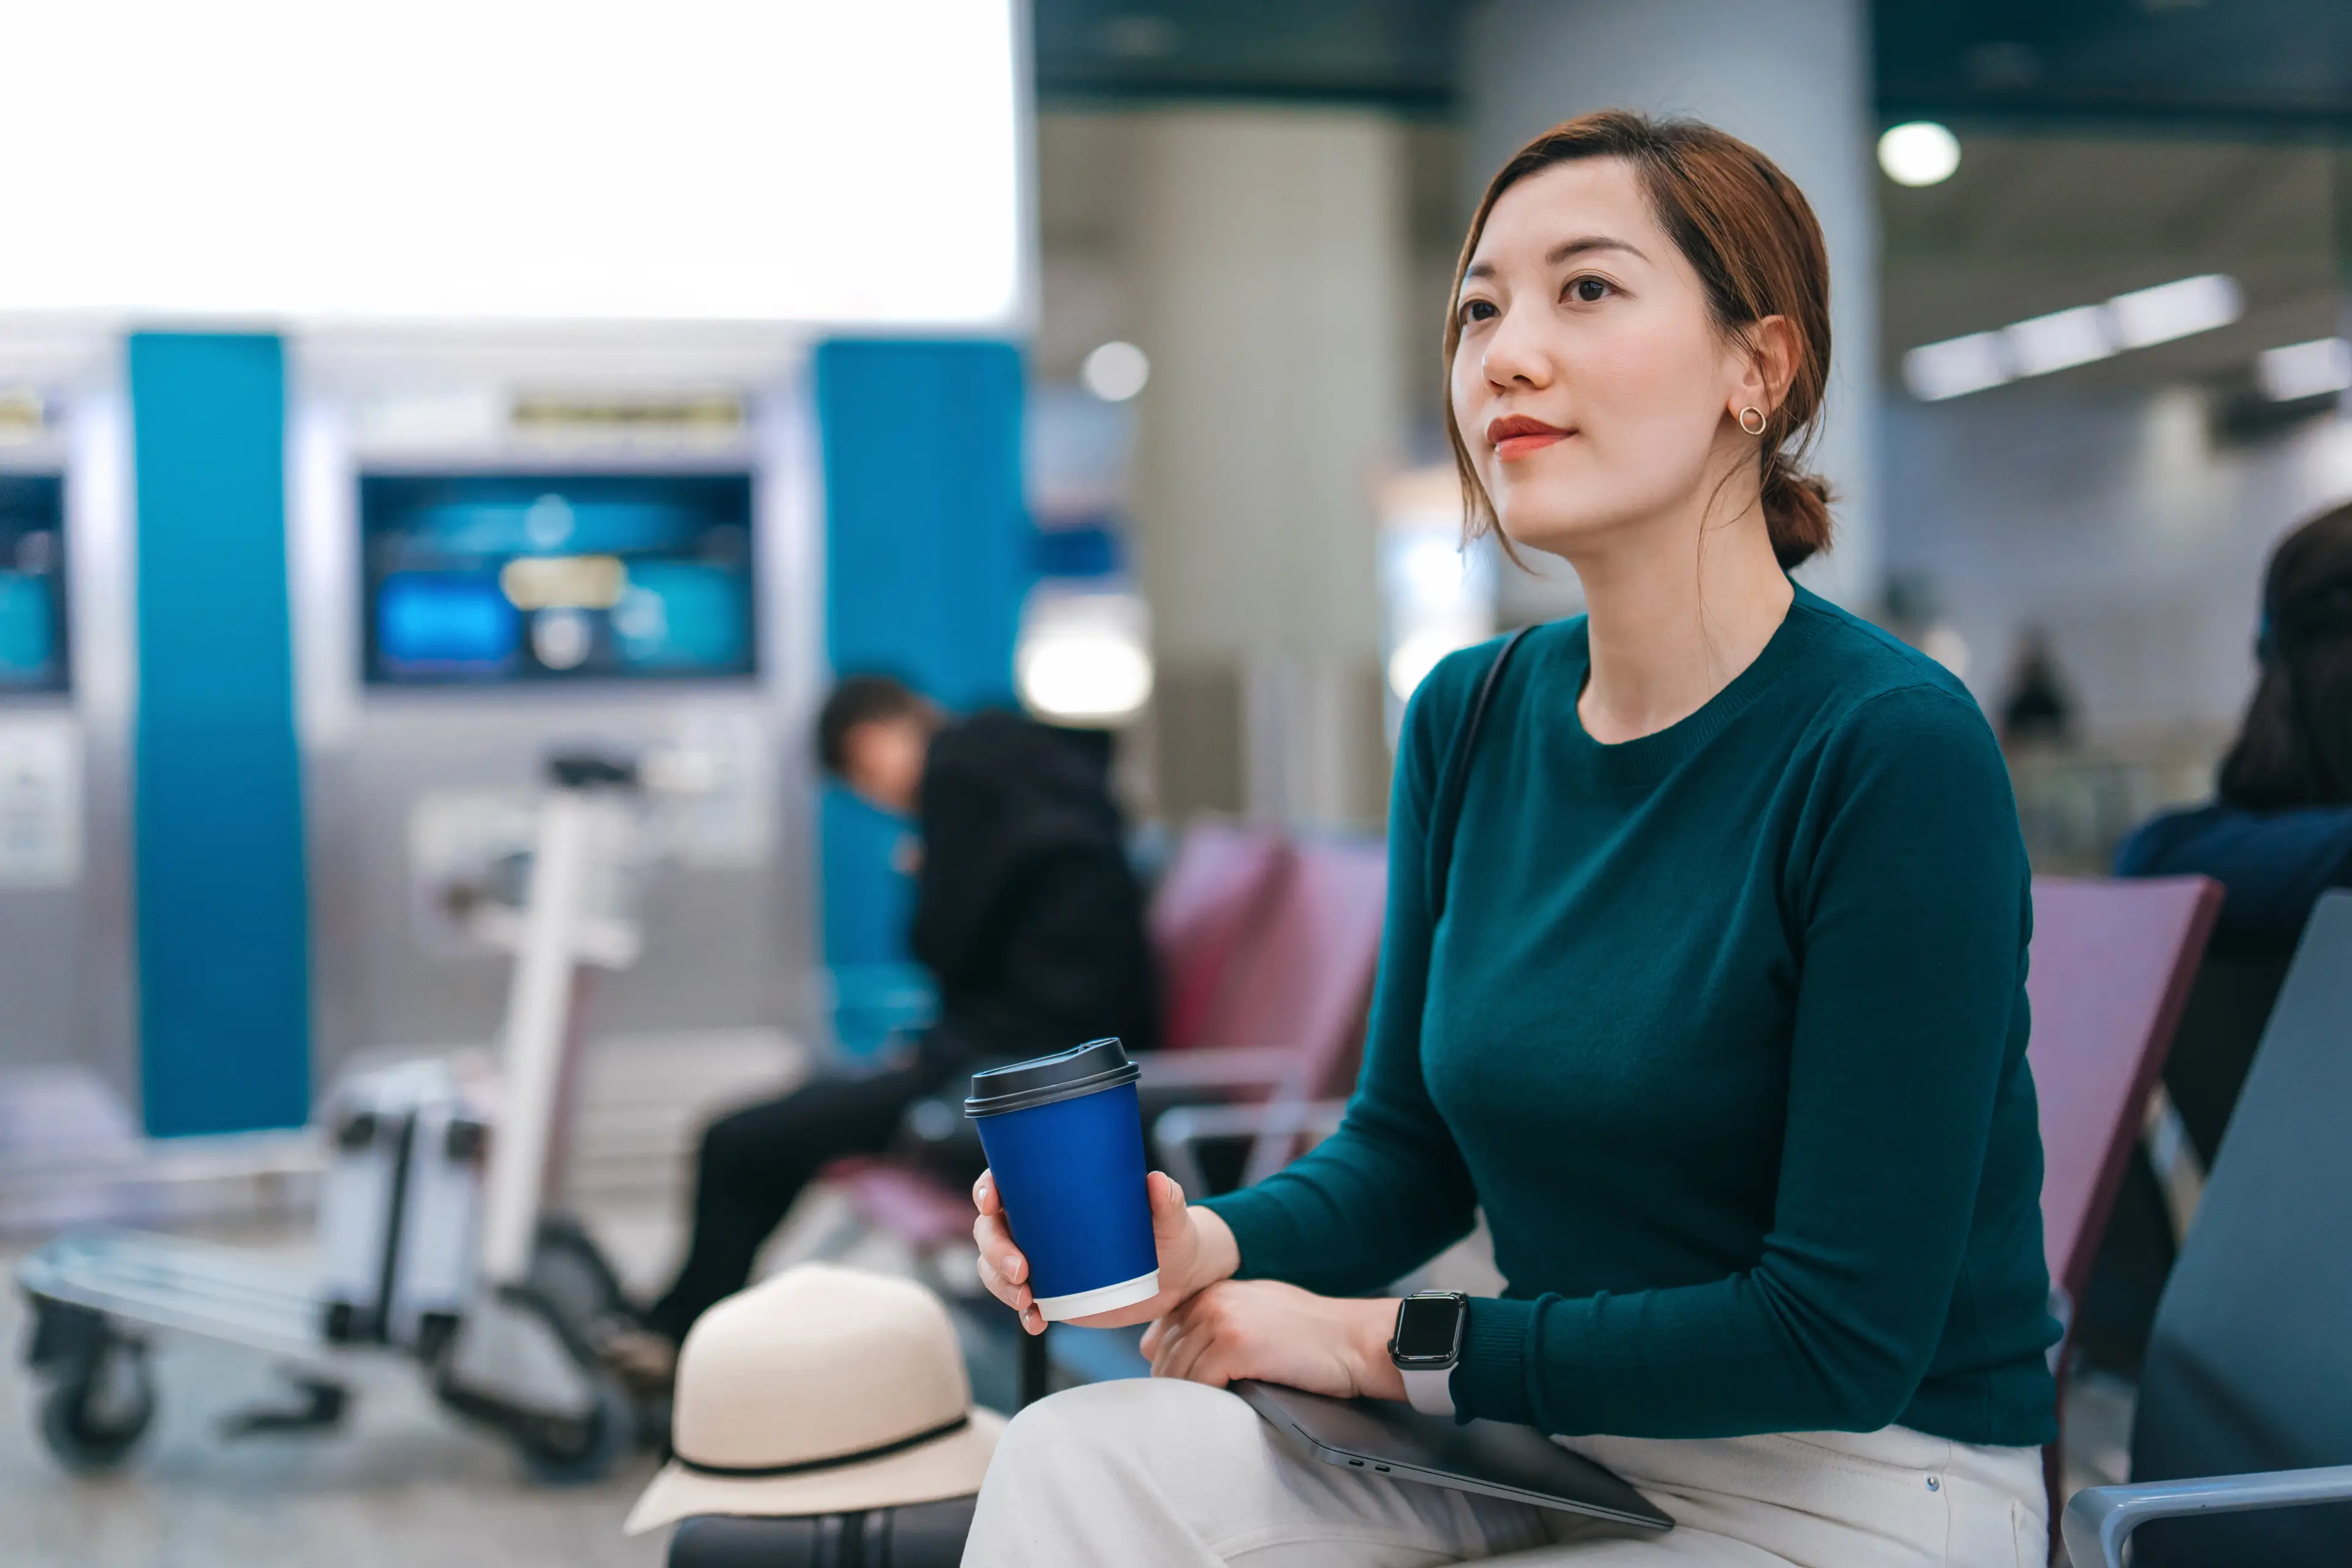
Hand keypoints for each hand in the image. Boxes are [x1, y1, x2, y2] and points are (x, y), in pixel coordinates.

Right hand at [973, 1168, 1238, 1334]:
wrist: (1176, 1279)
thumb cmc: (1168, 1234)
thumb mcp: (1170, 1217)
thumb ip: (1166, 1200)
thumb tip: (1156, 1181)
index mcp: (1056, 1190)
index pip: (1008, 1180)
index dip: (988, 1188)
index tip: (992, 1202)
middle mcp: (1041, 1222)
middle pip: (992, 1229)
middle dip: (995, 1249)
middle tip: (1021, 1271)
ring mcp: (1042, 1259)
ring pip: (996, 1267)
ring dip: (999, 1283)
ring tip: (1026, 1300)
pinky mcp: (1051, 1292)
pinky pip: (1021, 1302)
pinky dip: (1022, 1313)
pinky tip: (1036, 1321)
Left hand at [1140, 1280, 1406, 1401]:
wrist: (1352, 1340)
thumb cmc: (1310, 1334)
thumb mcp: (1254, 1312)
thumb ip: (1213, 1321)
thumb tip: (1159, 1347)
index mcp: (1212, 1291)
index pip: (1160, 1337)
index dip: (1168, 1369)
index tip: (1182, 1392)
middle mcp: (1210, 1300)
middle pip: (1165, 1357)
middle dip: (1174, 1388)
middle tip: (1188, 1415)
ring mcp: (1221, 1320)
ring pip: (1179, 1373)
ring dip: (1188, 1399)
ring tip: (1201, 1418)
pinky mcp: (1235, 1345)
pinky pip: (1200, 1383)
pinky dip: (1206, 1402)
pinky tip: (1219, 1410)